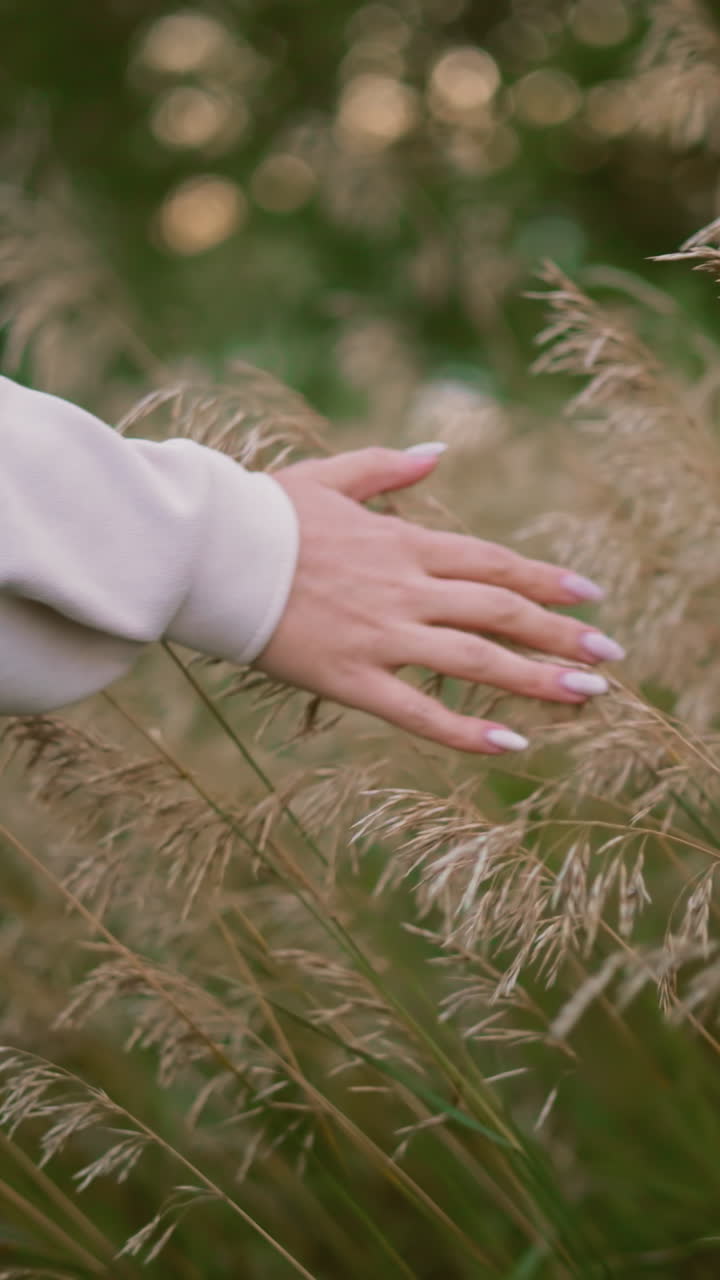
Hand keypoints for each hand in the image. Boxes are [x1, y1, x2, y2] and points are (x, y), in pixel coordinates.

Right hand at [258, 446, 623, 753]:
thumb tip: (438, 451)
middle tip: (610, 658)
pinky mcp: (350, 678)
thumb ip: (388, 467)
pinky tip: (510, 745)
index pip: (493, 564)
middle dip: (561, 634)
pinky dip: (467, 730)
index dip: (545, 581)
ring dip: (538, 679)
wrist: (208, 551)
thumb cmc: (262, 513)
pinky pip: (419, 712)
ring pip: (476, 661)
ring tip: (588, 697)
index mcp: (402, 542)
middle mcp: (406, 588)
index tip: (589, 596)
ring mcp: (381, 635)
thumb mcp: (329, 476)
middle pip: (501, 612)